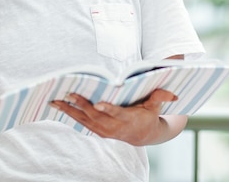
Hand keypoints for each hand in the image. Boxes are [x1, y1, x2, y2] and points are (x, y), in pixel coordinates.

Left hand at [50, 89, 178, 145]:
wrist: (142, 135)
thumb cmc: (148, 115)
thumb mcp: (156, 107)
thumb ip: (161, 97)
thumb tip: (174, 94)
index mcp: (127, 118)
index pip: (116, 114)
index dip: (107, 109)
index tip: (98, 104)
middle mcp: (112, 126)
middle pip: (94, 116)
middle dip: (81, 105)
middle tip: (69, 93)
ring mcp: (103, 130)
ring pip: (83, 120)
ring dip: (69, 110)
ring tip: (55, 100)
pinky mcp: (96, 130)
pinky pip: (80, 122)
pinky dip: (69, 114)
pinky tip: (58, 105)